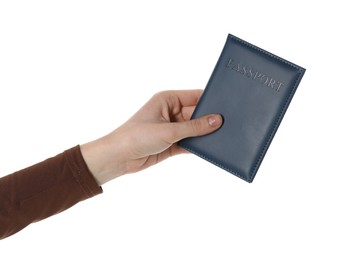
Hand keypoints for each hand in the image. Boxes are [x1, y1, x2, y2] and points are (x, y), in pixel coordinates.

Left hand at [80, 90, 222, 184]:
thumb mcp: (168, 130)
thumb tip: (216, 120)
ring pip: (194, 129)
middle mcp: (171, 112)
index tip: (228, 104)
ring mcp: (172, 128)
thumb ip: (194, 127)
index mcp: (167, 100)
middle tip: (230, 123)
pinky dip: (198, 145)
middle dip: (210, 120)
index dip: (210, 100)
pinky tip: (211, 148)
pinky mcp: (172, 143)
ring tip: (224, 136)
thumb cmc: (136, 136)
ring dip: (205, 134)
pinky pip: (190, 142)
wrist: (119, 157)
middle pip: (197, 114)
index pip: (194, 96)